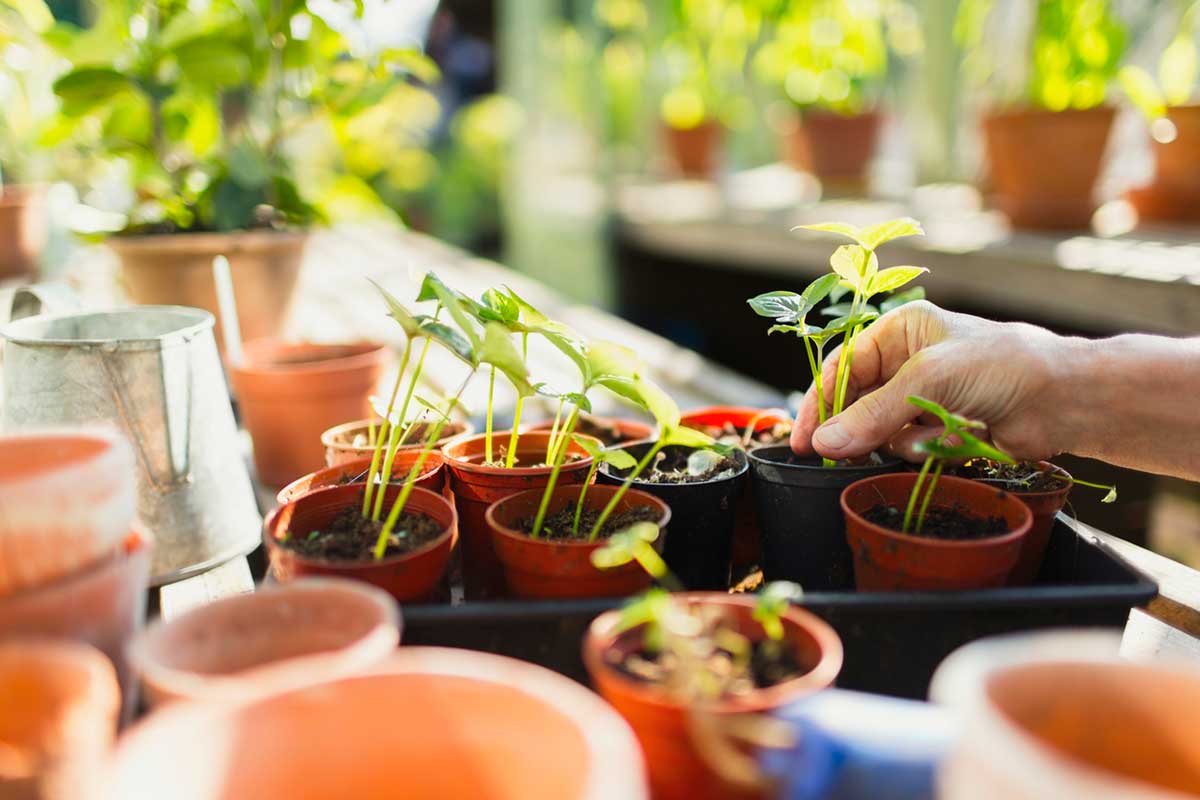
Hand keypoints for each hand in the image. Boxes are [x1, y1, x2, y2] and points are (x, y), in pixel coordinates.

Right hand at [791, 301, 1072, 461]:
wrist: (1065, 400)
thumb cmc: (1004, 366)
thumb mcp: (931, 378)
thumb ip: (875, 412)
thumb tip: (827, 443)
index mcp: (901, 331)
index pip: (842, 366)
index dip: (819, 402)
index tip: (805, 440)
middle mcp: (907, 360)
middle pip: (855, 401)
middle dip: (853, 427)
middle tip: (833, 456)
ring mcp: (923, 397)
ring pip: (878, 429)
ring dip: (895, 439)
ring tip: (927, 436)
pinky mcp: (940, 428)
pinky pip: (906, 446)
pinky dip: (919, 450)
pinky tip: (946, 443)